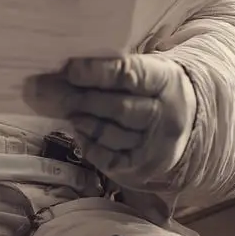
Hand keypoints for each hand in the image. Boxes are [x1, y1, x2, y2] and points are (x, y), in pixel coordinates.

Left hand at [31, 54, 197, 185]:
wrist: (185, 119)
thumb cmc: (150, 87)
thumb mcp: (142, 68)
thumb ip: (109, 69)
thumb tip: (59, 70)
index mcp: (166, 80)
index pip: (130, 74)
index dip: (96, 72)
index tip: (68, 68)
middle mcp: (167, 114)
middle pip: (119, 108)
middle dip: (81, 99)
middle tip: (49, 92)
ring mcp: (158, 144)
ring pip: (114, 135)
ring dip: (85, 123)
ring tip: (69, 113)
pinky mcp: (145, 166)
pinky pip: (112, 159)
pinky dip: (91, 147)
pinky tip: (80, 133)